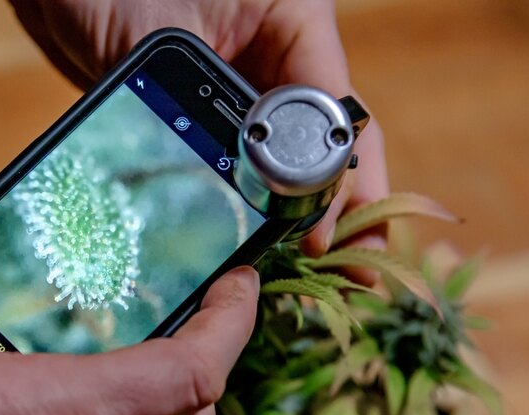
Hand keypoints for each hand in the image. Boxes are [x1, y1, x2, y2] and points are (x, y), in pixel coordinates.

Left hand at [11, 0, 389, 283]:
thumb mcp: (178, 35)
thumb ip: (223, 95)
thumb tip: (262, 173)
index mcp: (297, 22)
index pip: (338, 112)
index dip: (342, 183)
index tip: (327, 237)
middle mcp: (282, 58)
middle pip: (328, 143)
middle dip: (341, 210)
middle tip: (350, 275)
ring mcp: (246, 90)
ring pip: (289, 163)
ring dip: (300, 218)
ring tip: (313, 276)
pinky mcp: (207, 118)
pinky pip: (242, 167)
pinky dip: (253, 206)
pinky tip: (257, 248)